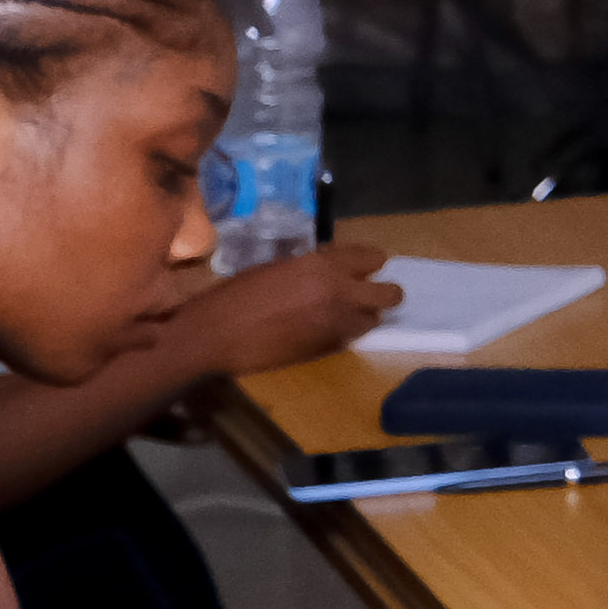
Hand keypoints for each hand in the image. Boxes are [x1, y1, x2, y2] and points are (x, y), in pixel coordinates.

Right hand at [145, 244, 402, 376]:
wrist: (216, 336)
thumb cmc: (237, 295)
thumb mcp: (277, 267)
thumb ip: (311, 267)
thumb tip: (329, 268)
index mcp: (324, 266)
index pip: (373, 258)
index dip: (367, 262)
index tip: (358, 266)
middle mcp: (340, 294)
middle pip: (391, 294)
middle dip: (382, 292)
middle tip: (364, 292)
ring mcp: (337, 325)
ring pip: (373, 320)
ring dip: (362, 315)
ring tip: (339, 314)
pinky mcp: (327, 350)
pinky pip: (350, 338)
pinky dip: (343, 333)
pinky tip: (320, 329)